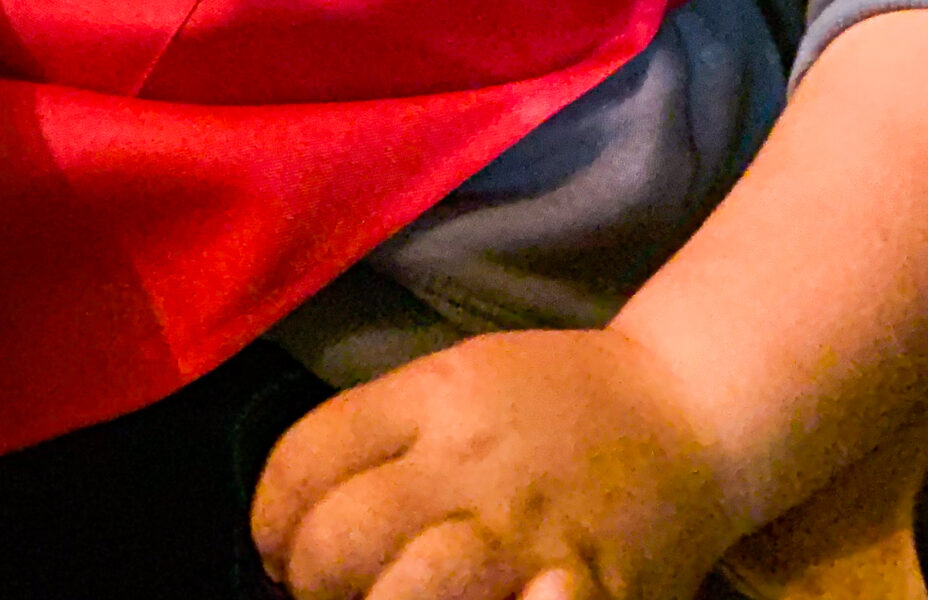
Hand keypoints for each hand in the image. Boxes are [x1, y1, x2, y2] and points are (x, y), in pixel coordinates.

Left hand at [251, 331, 738, 599]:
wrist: (690, 413)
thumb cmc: (557, 404)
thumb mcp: (457, 382)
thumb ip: (382, 437)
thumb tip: (297, 522)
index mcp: (435, 397)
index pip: (309, 458)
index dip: (270, 518)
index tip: (278, 549)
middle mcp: (475, 463)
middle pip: (345, 538)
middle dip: (312, 582)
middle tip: (323, 593)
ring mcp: (534, 536)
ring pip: (411, 596)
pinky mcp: (591, 596)